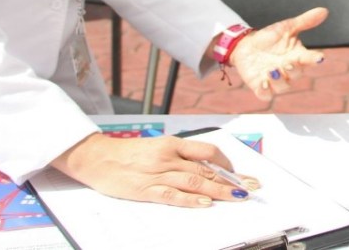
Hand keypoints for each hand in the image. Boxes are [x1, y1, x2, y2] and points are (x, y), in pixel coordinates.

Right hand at [50, 133, 259, 206]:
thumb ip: (180, 157)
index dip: (227, 163)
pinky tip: (204, 203)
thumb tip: (207, 167)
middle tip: (252, 187)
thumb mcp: (157, 148)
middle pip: (206, 168)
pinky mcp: (145, 189)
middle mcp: (168, 156)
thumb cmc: (128, 154)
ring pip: (194, 181)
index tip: (241, 174)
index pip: (208, 151)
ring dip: (219, 190)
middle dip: (232, 180)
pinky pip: (171, 194)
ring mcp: (157, 173)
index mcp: (172, 144)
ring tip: (237, 197)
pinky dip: (189, 199)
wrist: (96, 157)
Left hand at [231, 7, 326, 99]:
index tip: (320, 57)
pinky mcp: (260, 86)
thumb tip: (324, 10)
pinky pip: (265, 94)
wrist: (246, 45)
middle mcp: (288, 70)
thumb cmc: (270, 37)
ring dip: (279, 81)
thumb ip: (305, 21)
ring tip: (272, 71)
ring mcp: (275, 80)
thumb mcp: (286, 27)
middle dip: (293, 70)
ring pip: (282, 87)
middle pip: (296, 74)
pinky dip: (265, 92)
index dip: (315, 59)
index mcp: (297, 56)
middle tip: (287, 62)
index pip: (310, 59)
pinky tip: (262, 83)